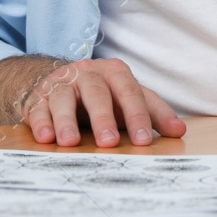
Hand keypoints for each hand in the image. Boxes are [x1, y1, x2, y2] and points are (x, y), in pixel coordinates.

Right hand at [19, 58, 185, 147]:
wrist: (55, 80)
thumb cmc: (101, 94)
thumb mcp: (127, 98)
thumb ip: (153, 112)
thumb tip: (179, 131)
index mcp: (115, 73)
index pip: (130, 93)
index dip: (138, 116)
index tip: (143, 141)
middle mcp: (88, 73)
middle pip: (97, 94)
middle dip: (103, 118)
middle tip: (109, 143)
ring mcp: (62, 83)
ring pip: (64, 98)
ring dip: (66, 121)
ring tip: (69, 142)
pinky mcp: (38, 96)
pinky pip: (38, 108)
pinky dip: (41, 122)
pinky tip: (45, 137)